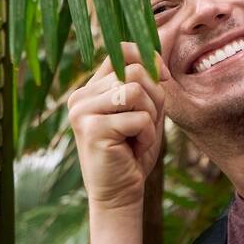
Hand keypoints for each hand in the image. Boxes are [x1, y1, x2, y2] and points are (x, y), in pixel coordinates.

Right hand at [68, 42, 170, 211]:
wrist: (120, 193)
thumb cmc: (134, 152)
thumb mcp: (144, 110)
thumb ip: (146, 83)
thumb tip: (157, 54)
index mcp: (91, 88)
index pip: (120, 50)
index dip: (149, 58)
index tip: (163, 78)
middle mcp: (81, 96)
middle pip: (134, 72)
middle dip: (154, 98)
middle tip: (146, 124)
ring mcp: (82, 111)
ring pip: (135, 91)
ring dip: (149, 117)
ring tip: (138, 136)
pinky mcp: (91, 129)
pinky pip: (138, 118)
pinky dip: (146, 135)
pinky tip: (133, 149)